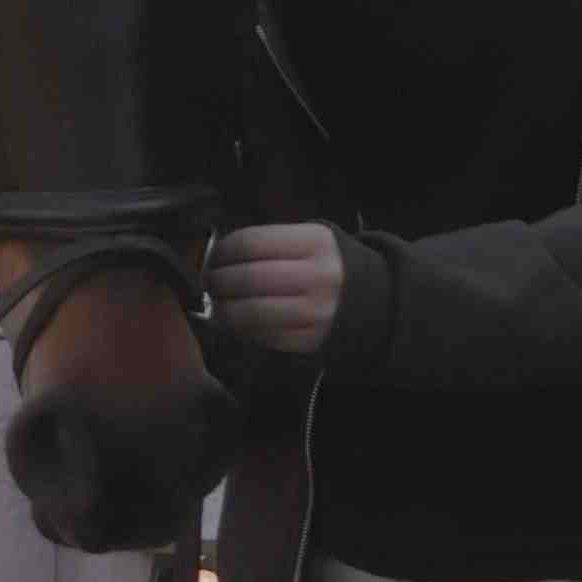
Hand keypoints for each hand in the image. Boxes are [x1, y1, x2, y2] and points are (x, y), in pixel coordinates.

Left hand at [208, 220, 350, 356]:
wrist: (372, 301)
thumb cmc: (329, 265)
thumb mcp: (311, 240)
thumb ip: (271, 243)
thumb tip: (220, 255)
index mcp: (315, 243)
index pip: (251, 242)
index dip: (223, 250)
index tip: (214, 256)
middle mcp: (316, 277)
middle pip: (248, 278)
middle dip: (218, 281)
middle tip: (209, 282)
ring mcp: (314, 313)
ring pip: (251, 313)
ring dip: (224, 310)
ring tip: (218, 304)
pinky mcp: (309, 341)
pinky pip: (263, 337)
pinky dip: (242, 330)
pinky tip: (237, 323)